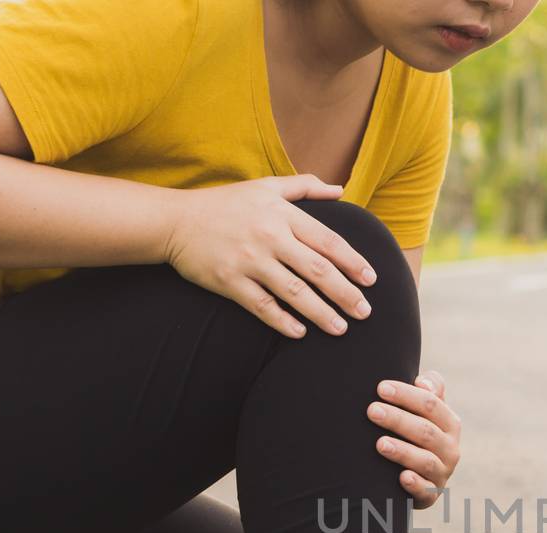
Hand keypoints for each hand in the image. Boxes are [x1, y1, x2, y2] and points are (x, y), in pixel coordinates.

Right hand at [161, 175, 377, 338]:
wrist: (175, 221)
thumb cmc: (226, 204)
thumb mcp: (265, 187)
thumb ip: (304, 187)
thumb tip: (340, 189)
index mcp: (282, 214)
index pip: (327, 240)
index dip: (353, 262)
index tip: (371, 280)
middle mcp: (269, 237)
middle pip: (317, 270)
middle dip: (345, 293)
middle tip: (365, 312)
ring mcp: (249, 260)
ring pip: (294, 292)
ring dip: (321, 313)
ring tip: (340, 328)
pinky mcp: (229, 282)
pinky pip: (263, 306)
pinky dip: (283, 321)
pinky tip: (300, 332)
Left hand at [367, 371, 460, 509]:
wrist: (419, 475)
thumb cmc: (416, 433)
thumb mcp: (427, 411)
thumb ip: (430, 389)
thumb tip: (422, 382)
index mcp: (450, 424)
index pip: (431, 404)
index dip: (406, 395)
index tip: (381, 388)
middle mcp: (451, 448)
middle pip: (426, 431)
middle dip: (398, 420)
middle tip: (372, 411)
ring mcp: (442, 473)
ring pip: (425, 461)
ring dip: (402, 451)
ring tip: (379, 443)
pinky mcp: (431, 495)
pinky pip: (426, 491)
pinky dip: (416, 484)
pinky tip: (402, 477)